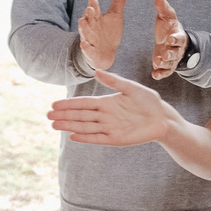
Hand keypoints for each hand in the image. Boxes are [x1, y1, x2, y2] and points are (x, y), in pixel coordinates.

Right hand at [48, 69, 171, 145]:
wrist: (163, 118)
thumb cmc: (149, 102)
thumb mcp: (131, 88)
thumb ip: (114, 81)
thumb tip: (97, 71)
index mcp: (107, 103)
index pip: (83, 104)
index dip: (69, 104)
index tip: (54, 104)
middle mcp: (105, 116)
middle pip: (80, 116)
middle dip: (64, 115)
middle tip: (47, 116)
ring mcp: (110, 128)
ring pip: (85, 127)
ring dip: (70, 126)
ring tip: (54, 125)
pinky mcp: (116, 139)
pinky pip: (98, 138)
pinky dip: (86, 138)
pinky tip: (73, 136)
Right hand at [78, 0, 126, 70]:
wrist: (105, 54)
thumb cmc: (109, 32)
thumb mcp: (116, 15)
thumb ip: (118, 0)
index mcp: (96, 18)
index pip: (94, 10)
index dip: (94, 5)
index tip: (93, 0)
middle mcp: (91, 28)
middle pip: (88, 20)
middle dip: (88, 14)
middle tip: (89, 9)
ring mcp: (90, 40)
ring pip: (86, 33)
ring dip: (84, 28)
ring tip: (81, 21)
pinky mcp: (91, 52)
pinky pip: (88, 50)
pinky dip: (86, 48)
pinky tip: (84, 45)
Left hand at [152, 0, 188, 79]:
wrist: (171, 39)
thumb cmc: (169, 26)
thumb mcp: (166, 15)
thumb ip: (163, 7)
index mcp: (178, 35)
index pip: (179, 37)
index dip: (175, 38)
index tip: (170, 39)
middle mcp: (177, 48)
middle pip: (176, 52)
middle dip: (170, 54)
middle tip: (164, 55)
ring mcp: (173, 58)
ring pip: (170, 63)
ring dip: (164, 64)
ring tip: (157, 64)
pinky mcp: (167, 65)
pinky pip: (165, 71)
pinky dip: (161, 74)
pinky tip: (154, 75)